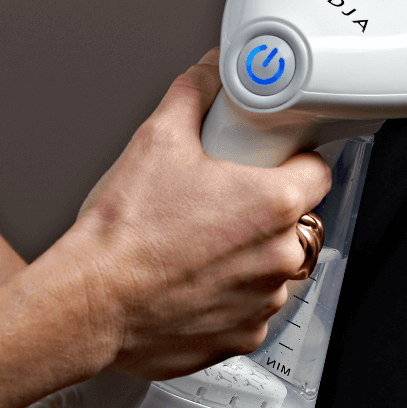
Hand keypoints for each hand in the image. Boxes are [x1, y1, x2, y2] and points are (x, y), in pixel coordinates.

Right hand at [55, 52, 333, 379]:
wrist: (88, 303)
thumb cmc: (124, 231)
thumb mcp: (158, 139)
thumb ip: (194, 93)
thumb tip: (210, 71)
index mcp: (275, 203)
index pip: (318, 172)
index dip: (296, 161)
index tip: (275, 162)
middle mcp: (279, 256)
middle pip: (296, 223)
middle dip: (267, 212)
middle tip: (223, 204)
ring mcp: (263, 301)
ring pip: (275, 268)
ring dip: (251, 258)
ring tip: (201, 247)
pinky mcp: (243, 337)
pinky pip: (251, 310)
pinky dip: (231, 298)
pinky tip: (195, 284)